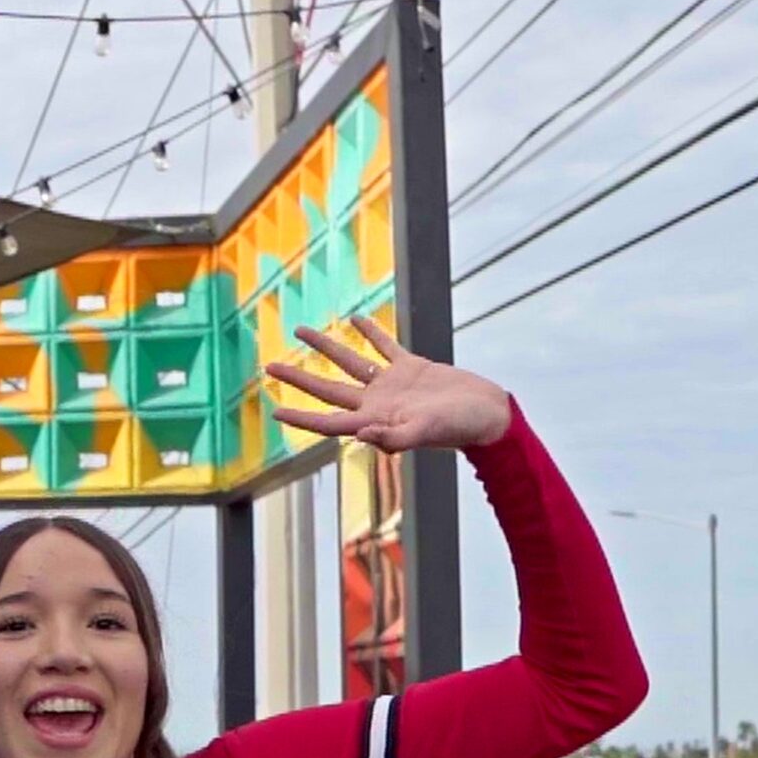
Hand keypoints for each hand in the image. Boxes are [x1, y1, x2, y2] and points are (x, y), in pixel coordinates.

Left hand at [264, 316, 512, 451]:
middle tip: (269, 367)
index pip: (328, 421)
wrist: (488, 414)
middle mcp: (377, 403)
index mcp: (374, 421)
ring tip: (301, 331)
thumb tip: (360, 434)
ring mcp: (392, 385)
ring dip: (326, 347)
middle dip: (299, 378)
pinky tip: (355, 319)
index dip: (301, 417)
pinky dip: (371, 332)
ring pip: (350, 362)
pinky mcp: (412, 367)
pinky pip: (384, 346)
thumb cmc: (459, 429)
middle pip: (328, 389)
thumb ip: (393, 438)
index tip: (275, 408)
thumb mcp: (425, 433)